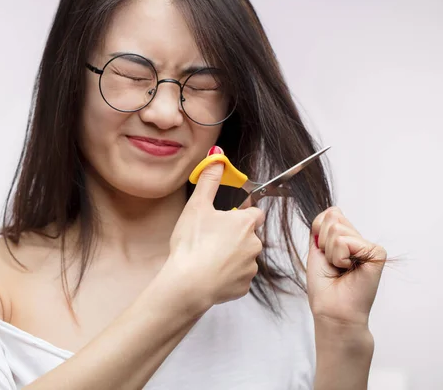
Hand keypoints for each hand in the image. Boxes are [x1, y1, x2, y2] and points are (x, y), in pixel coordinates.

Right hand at [164, 147, 265, 309]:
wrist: (188, 284)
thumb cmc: (192, 244)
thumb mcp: (197, 206)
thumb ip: (210, 180)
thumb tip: (217, 156)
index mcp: (246, 223)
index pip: (254, 213)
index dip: (240, 214)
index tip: (225, 219)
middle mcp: (254, 245)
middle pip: (249, 235)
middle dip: (233, 236)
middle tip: (209, 239)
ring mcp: (250, 268)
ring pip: (244, 257)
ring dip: (230, 256)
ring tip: (207, 258)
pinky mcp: (243, 287)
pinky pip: (237, 277)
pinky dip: (226, 276)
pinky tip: (209, 274)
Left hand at [307, 206, 386, 326]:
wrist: (332, 310)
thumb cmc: (324, 287)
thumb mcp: (316, 250)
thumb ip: (322, 228)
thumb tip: (332, 209)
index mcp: (346, 239)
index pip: (329, 214)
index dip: (319, 233)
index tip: (324, 255)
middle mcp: (359, 240)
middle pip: (332, 218)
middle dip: (324, 243)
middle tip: (333, 265)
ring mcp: (369, 246)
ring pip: (337, 229)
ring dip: (330, 253)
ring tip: (340, 269)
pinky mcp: (377, 253)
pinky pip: (345, 241)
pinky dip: (339, 257)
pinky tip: (348, 270)